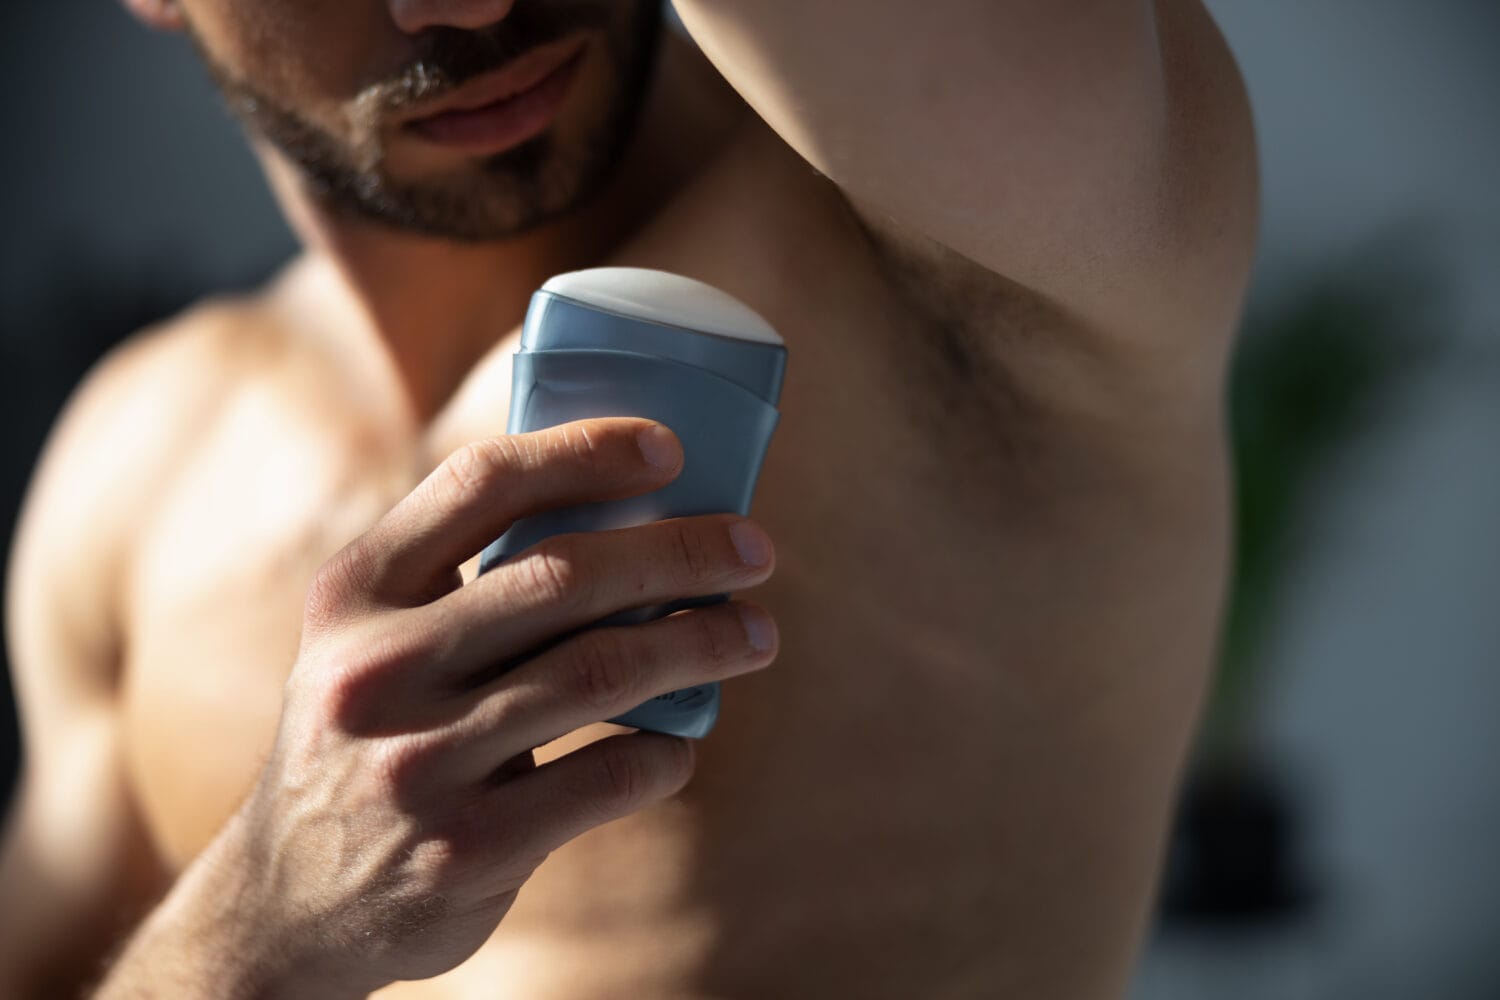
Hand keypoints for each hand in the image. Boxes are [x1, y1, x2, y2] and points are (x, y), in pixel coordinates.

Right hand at [217, 418, 777, 993]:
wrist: (290, 902)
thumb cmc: (368, 738)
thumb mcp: (369, 644)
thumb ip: (461, 583)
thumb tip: (629, 518)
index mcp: (354, 594)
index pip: (480, 484)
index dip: (584, 452)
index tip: (669, 448)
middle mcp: (376, 669)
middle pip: (564, 576)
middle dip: (681, 553)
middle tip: (754, 549)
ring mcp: (419, 764)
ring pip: (601, 672)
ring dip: (702, 643)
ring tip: (756, 633)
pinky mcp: (467, 849)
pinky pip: (607, 777)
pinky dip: (667, 753)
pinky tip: (684, 742)